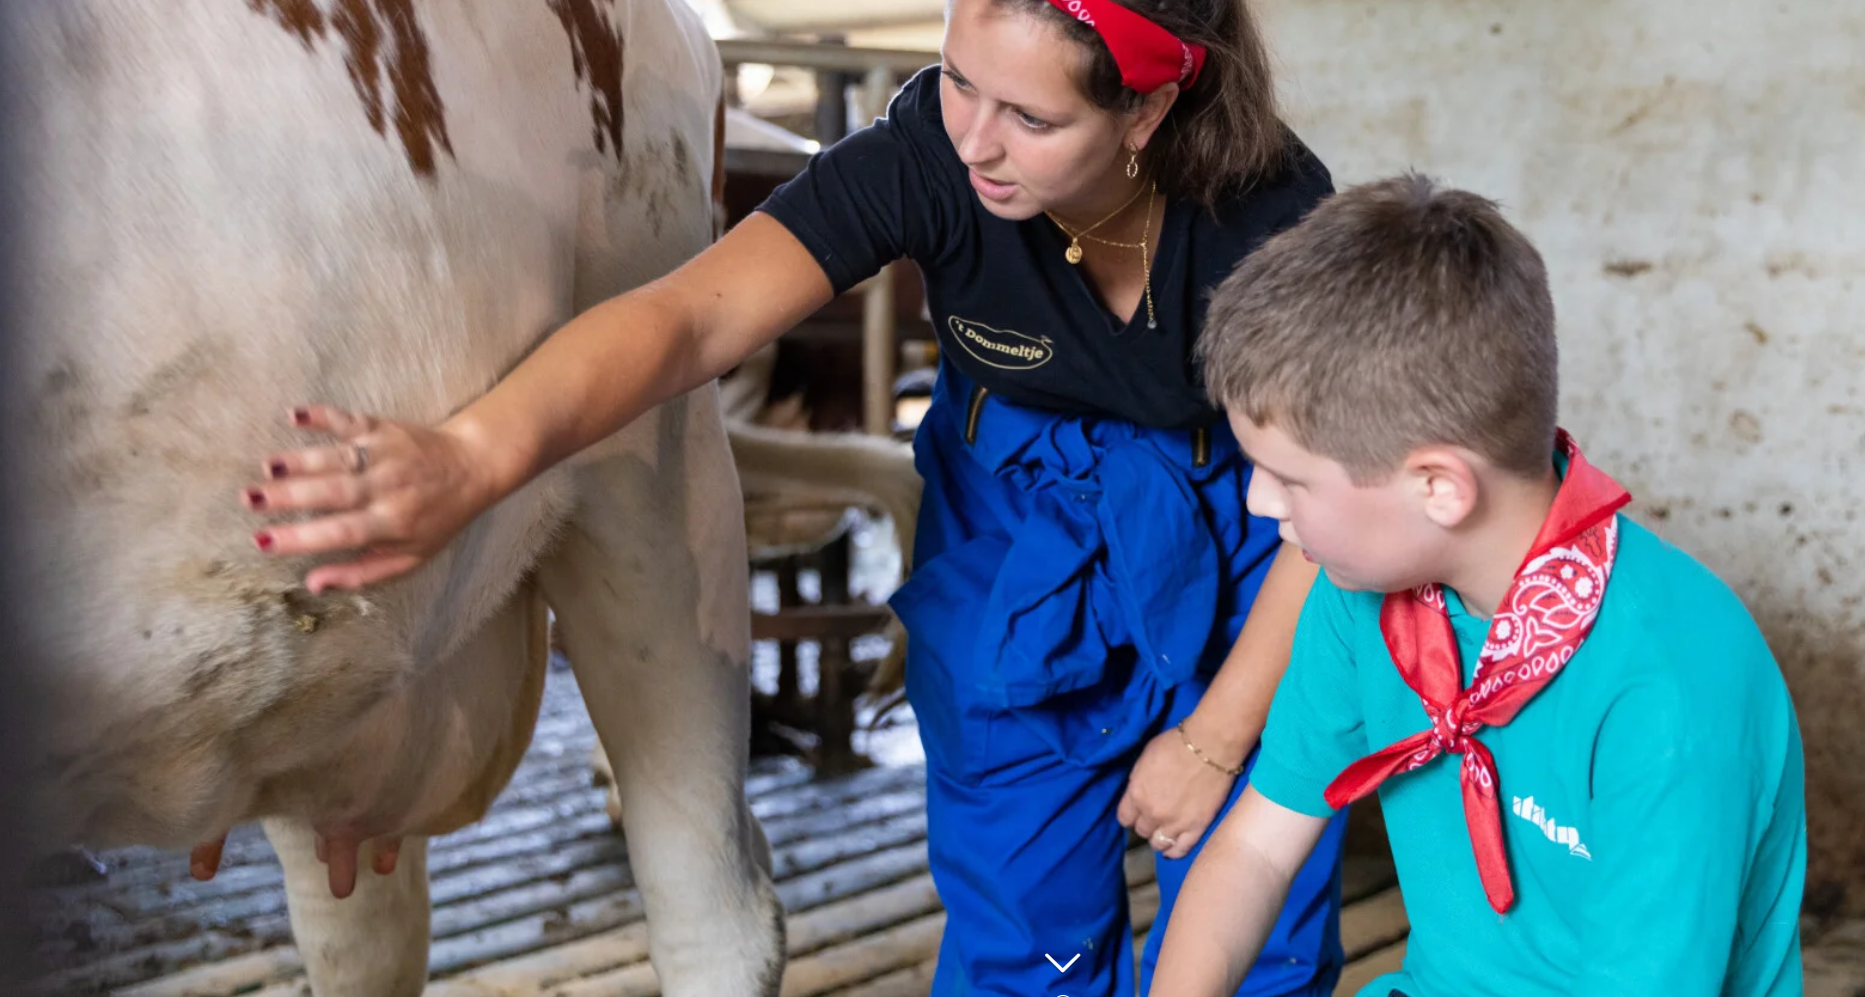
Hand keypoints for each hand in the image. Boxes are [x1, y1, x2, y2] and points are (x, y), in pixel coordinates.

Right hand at [242, 405, 501, 592]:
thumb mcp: (411, 557)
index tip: (263, 542)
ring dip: (299, 460)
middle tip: (249, 501)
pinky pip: (351, 420)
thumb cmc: (438, 519)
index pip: (341, 532)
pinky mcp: (384, 428)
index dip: (302, 538)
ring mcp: (386, 455)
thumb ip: (361, 573)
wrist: (475, 467)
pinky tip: (294, 416)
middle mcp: (388, 487)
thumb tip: (313, 584)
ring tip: (265, 468)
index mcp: (393, 523)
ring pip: (337, 457)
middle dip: (288, 496)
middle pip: (333, 492)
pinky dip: (323, 415)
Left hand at [1118, 716, 1241, 860]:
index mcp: (1137, 794)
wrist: (1210, 745)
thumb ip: (1137, 781)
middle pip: (1142, 831)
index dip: (1130, 815)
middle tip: (1154, 816)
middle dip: (1146, 824)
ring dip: (1159, 838)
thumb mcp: (1145, 758)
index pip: (1124, 818)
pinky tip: (1172, 848)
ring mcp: (1175, 824)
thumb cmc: (1176, 744)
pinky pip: (1181, 850)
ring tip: (1164, 831)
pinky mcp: (1197, 828)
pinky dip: (1174, 851)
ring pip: (1159, 844)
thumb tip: (1137, 792)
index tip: (1136, 812)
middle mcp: (1153, 813)